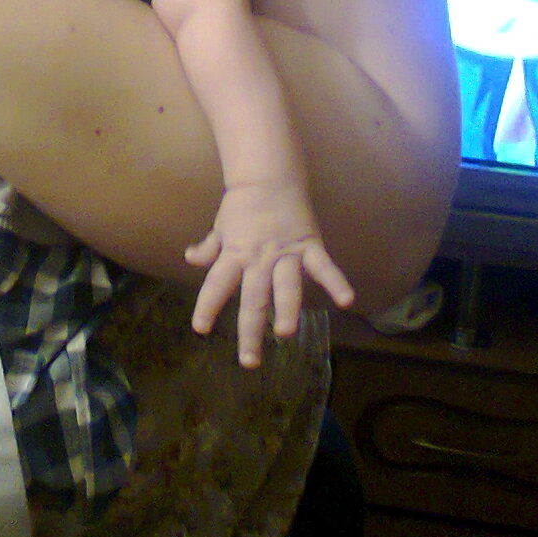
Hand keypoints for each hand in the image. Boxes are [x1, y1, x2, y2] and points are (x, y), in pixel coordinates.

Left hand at [184, 179, 354, 366]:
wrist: (268, 175)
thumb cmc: (243, 204)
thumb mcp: (221, 226)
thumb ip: (210, 247)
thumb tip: (191, 258)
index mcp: (234, 253)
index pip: (217, 284)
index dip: (207, 306)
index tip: (200, 328)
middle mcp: (258, 257)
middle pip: (253, 298)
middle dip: (250, 330)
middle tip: (249, 361)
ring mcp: (285, 253)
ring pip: (286, 287)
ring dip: (286, 311)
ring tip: (285, 334)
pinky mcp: (309, 245)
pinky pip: (323, 266)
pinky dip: (336, 282)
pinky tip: (347, 301)